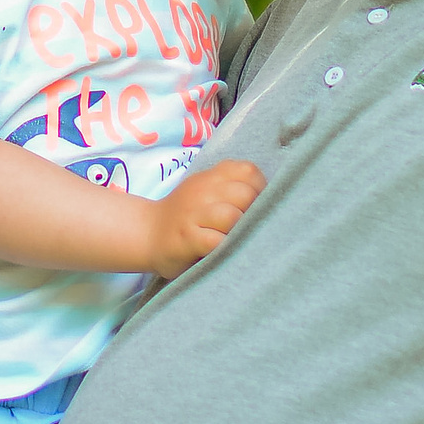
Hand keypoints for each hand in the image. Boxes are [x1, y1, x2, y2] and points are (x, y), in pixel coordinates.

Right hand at [141, 157, 264, 278]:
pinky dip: (225, 247)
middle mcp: (202, 191)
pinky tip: (223, 251)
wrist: (147, 233)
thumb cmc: (188, 215)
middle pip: (246, 195)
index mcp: (211, 176)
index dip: (260, 190)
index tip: (256, 207)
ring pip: (232, 216)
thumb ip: (234, 188)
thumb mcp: (207, 191)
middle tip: (246, 228)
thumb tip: (275, 199)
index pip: (249, 172)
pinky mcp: (187, 238)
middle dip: (253, 214)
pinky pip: (216, 241)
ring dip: (240, 231)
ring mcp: (193, 214)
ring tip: (235, 240)